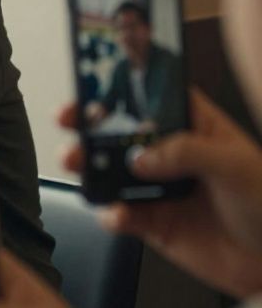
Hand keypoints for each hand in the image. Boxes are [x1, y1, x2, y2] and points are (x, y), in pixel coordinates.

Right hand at [60, 90, 261, 296]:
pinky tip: (118, 213)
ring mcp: (159, 189)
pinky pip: (120, 215)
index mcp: (195, 128)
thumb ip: (186, 152)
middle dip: (89, 125)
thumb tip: (141, 157)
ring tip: (78, 163)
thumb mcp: (237, 166)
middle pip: (120, 132)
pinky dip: (111, 214)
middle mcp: (172, 156)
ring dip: (89, 167)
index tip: (93, 85)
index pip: (152, 98)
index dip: (122, 88)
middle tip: (70, 121)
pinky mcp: (153, 223)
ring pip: (111, 173)